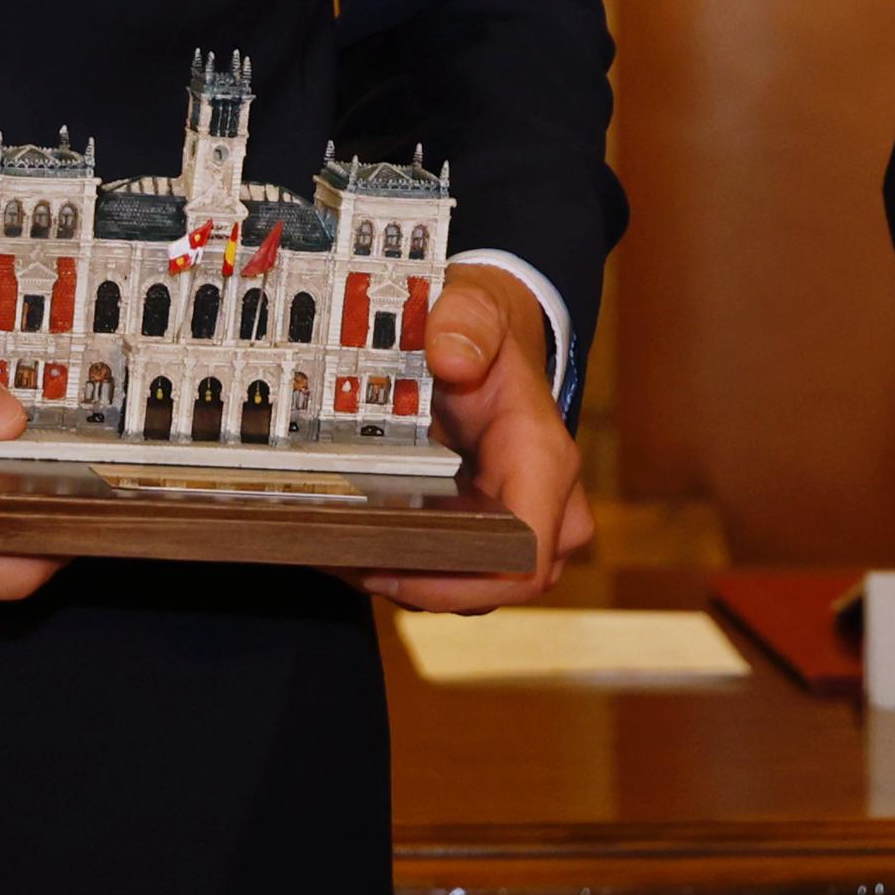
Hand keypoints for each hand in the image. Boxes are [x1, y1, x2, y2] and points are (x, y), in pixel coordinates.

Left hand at [367, 263, 592, 613]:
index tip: (389, 570)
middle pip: (495, 585)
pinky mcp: (503, 533)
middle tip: (347, 562)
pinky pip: (465, 572)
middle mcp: (552, 504)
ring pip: (476, 587)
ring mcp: (532, 525)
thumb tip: (452, 359)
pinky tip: (361, 548)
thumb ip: (463, 322)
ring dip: (413, 581)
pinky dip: (416, 568)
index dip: (458, 582)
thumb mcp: (473, 306)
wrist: (502, 339)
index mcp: (544, 459)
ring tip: (342, 553)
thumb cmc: (490, 330)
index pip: (525, 555)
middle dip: (421, 587)